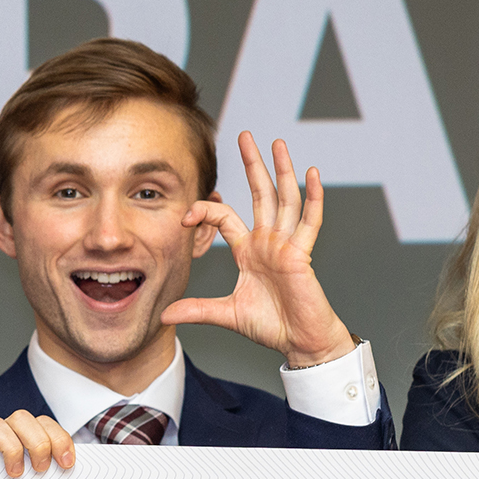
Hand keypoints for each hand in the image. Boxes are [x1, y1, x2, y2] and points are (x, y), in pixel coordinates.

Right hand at [0, 412, 76, 476]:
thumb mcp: (33, 477)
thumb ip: (48, 472)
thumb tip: (67, 477)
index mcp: (26, 433)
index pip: (45, 424)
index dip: (59, 440)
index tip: (66, 463)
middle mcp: (6, 430)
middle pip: (23, 418)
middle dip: (37, 443)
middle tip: (40, 468)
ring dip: (11, 447)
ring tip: (15, 471)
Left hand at [166, 133, 356, 367]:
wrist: (300, 343)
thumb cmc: (271, 327)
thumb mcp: (227, 314)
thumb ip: (197, 309)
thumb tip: (164, 315)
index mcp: (249, 251)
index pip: (225, 217)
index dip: (205, 211)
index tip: (185, 216)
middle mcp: (268, 242)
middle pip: (260, 194)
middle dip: (252, 165)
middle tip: (244, 135)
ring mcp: (286, 245)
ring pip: (284, 199)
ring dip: (282, 171)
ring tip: (278, 144)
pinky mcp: (302, 255)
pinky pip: (309, 222)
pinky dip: (313, 198)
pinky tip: (313, 174)